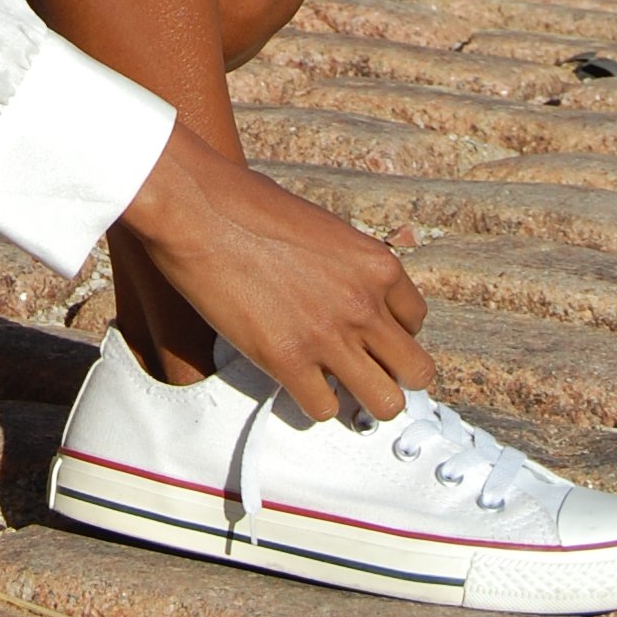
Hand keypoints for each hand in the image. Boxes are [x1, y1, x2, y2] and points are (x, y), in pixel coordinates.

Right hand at [123, 121, 432, 419]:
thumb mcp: (321, 227)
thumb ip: (346, 267)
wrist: (198, 210)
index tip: (365, 333)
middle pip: (417, 372)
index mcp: (377, 264)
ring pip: (385, 404)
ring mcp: (328, 336)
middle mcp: (364, 304)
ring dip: (361, 399)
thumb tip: (344, 295)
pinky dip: (311, 402)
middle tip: (361, 368)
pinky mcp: (287, 361)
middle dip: (392, 374)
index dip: (390, 332)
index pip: (416, 322)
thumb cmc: (249, 206)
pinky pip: (324, 410)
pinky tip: (293, 380)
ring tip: (333, 383)